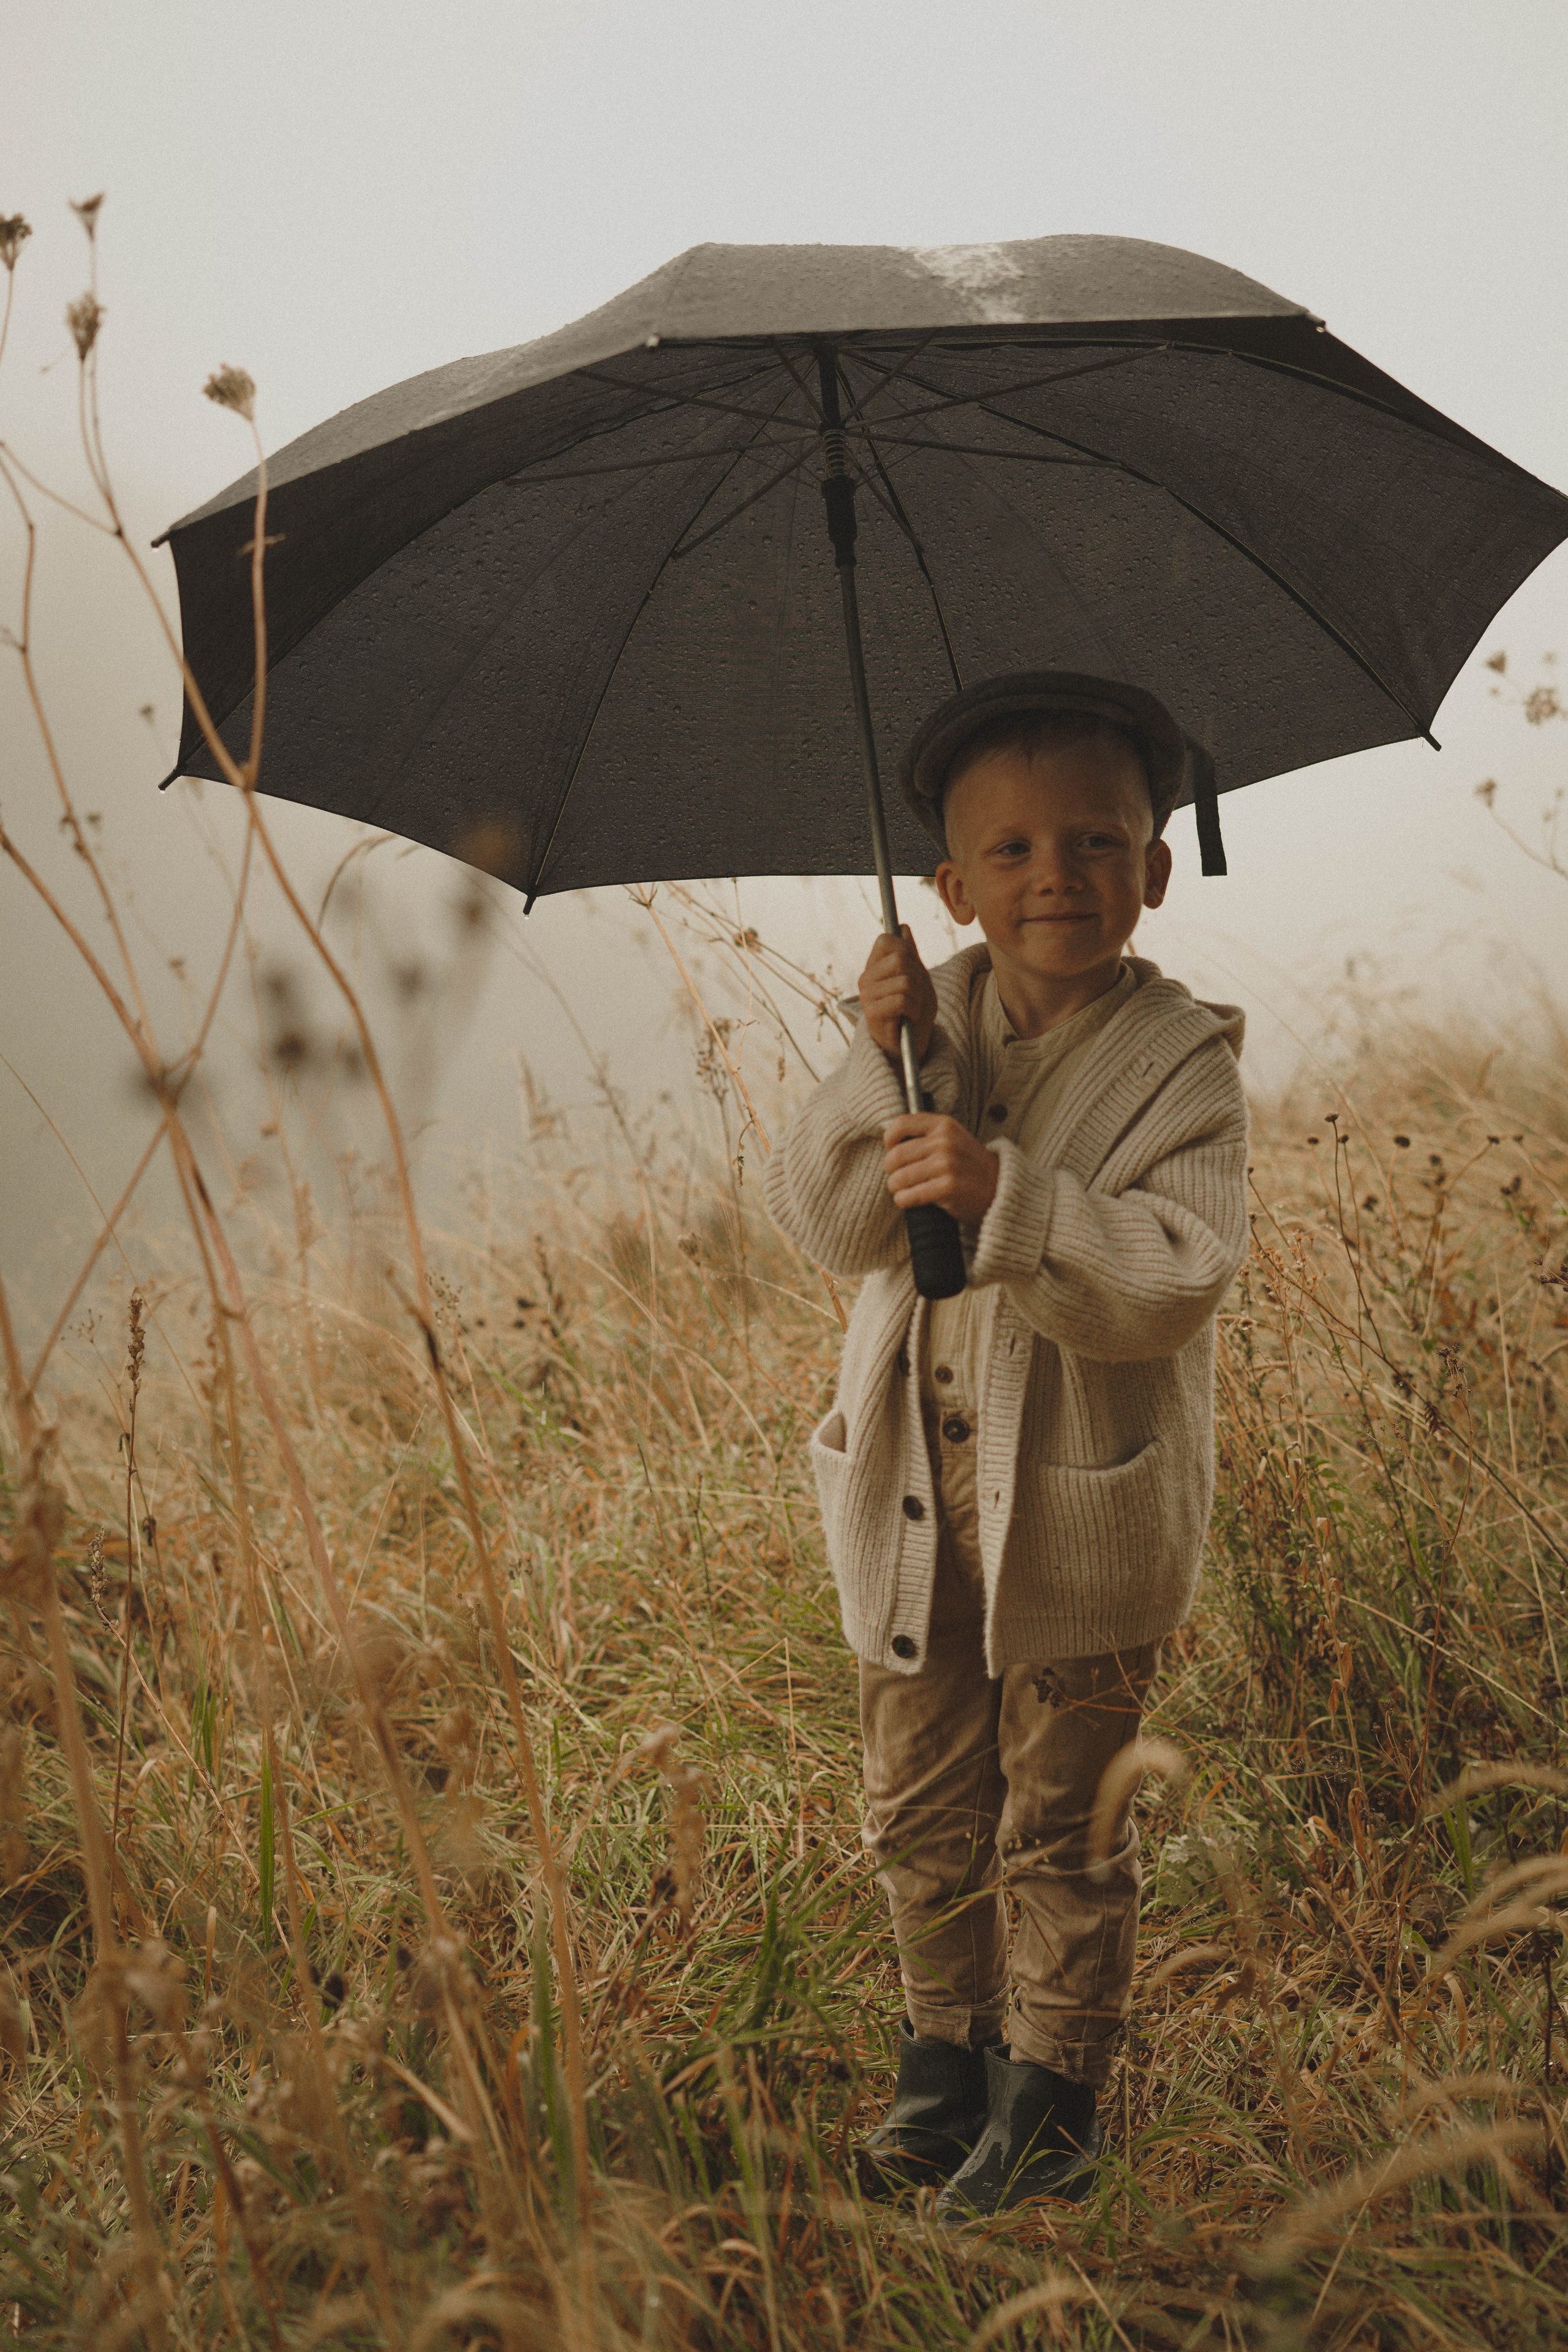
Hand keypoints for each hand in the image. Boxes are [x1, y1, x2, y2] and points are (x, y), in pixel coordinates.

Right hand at [858, 928, 937, 1060]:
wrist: (910, 1044)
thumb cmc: (913, 1011)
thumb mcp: (918, 977)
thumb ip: (910, 953)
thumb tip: (903, 928)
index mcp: (874, 967)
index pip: (886, 940)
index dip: (907, 951)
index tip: (914, 970)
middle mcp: (866, 979)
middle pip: (901, 958)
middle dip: (919, 977)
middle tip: (917, 995)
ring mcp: (866, 996)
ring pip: (905, 981)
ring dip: (919, 997)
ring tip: (913, 1009)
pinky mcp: (871, 1013)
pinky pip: (901, 999)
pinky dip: (914, 1009)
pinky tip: (909, 1017)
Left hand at [883, 1113, 999, 1222]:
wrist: (998, 1187)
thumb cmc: (968, 1165)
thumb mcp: (952, 1138)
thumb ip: (926, 1135)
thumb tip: (890, 1142)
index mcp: (944, 1125)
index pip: (901, 1124)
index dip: (889, 1140)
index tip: (892, 1150)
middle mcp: (944, 1141)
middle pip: (895, 1156)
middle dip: (891, 1170)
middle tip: (898, 1177)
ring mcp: (947, 1164)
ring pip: (898, 1178)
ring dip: (895, 1188)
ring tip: (903, 1190)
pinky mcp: (947, 1188)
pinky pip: (908, 1196)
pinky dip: (903, 1200)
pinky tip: (909, 1200)